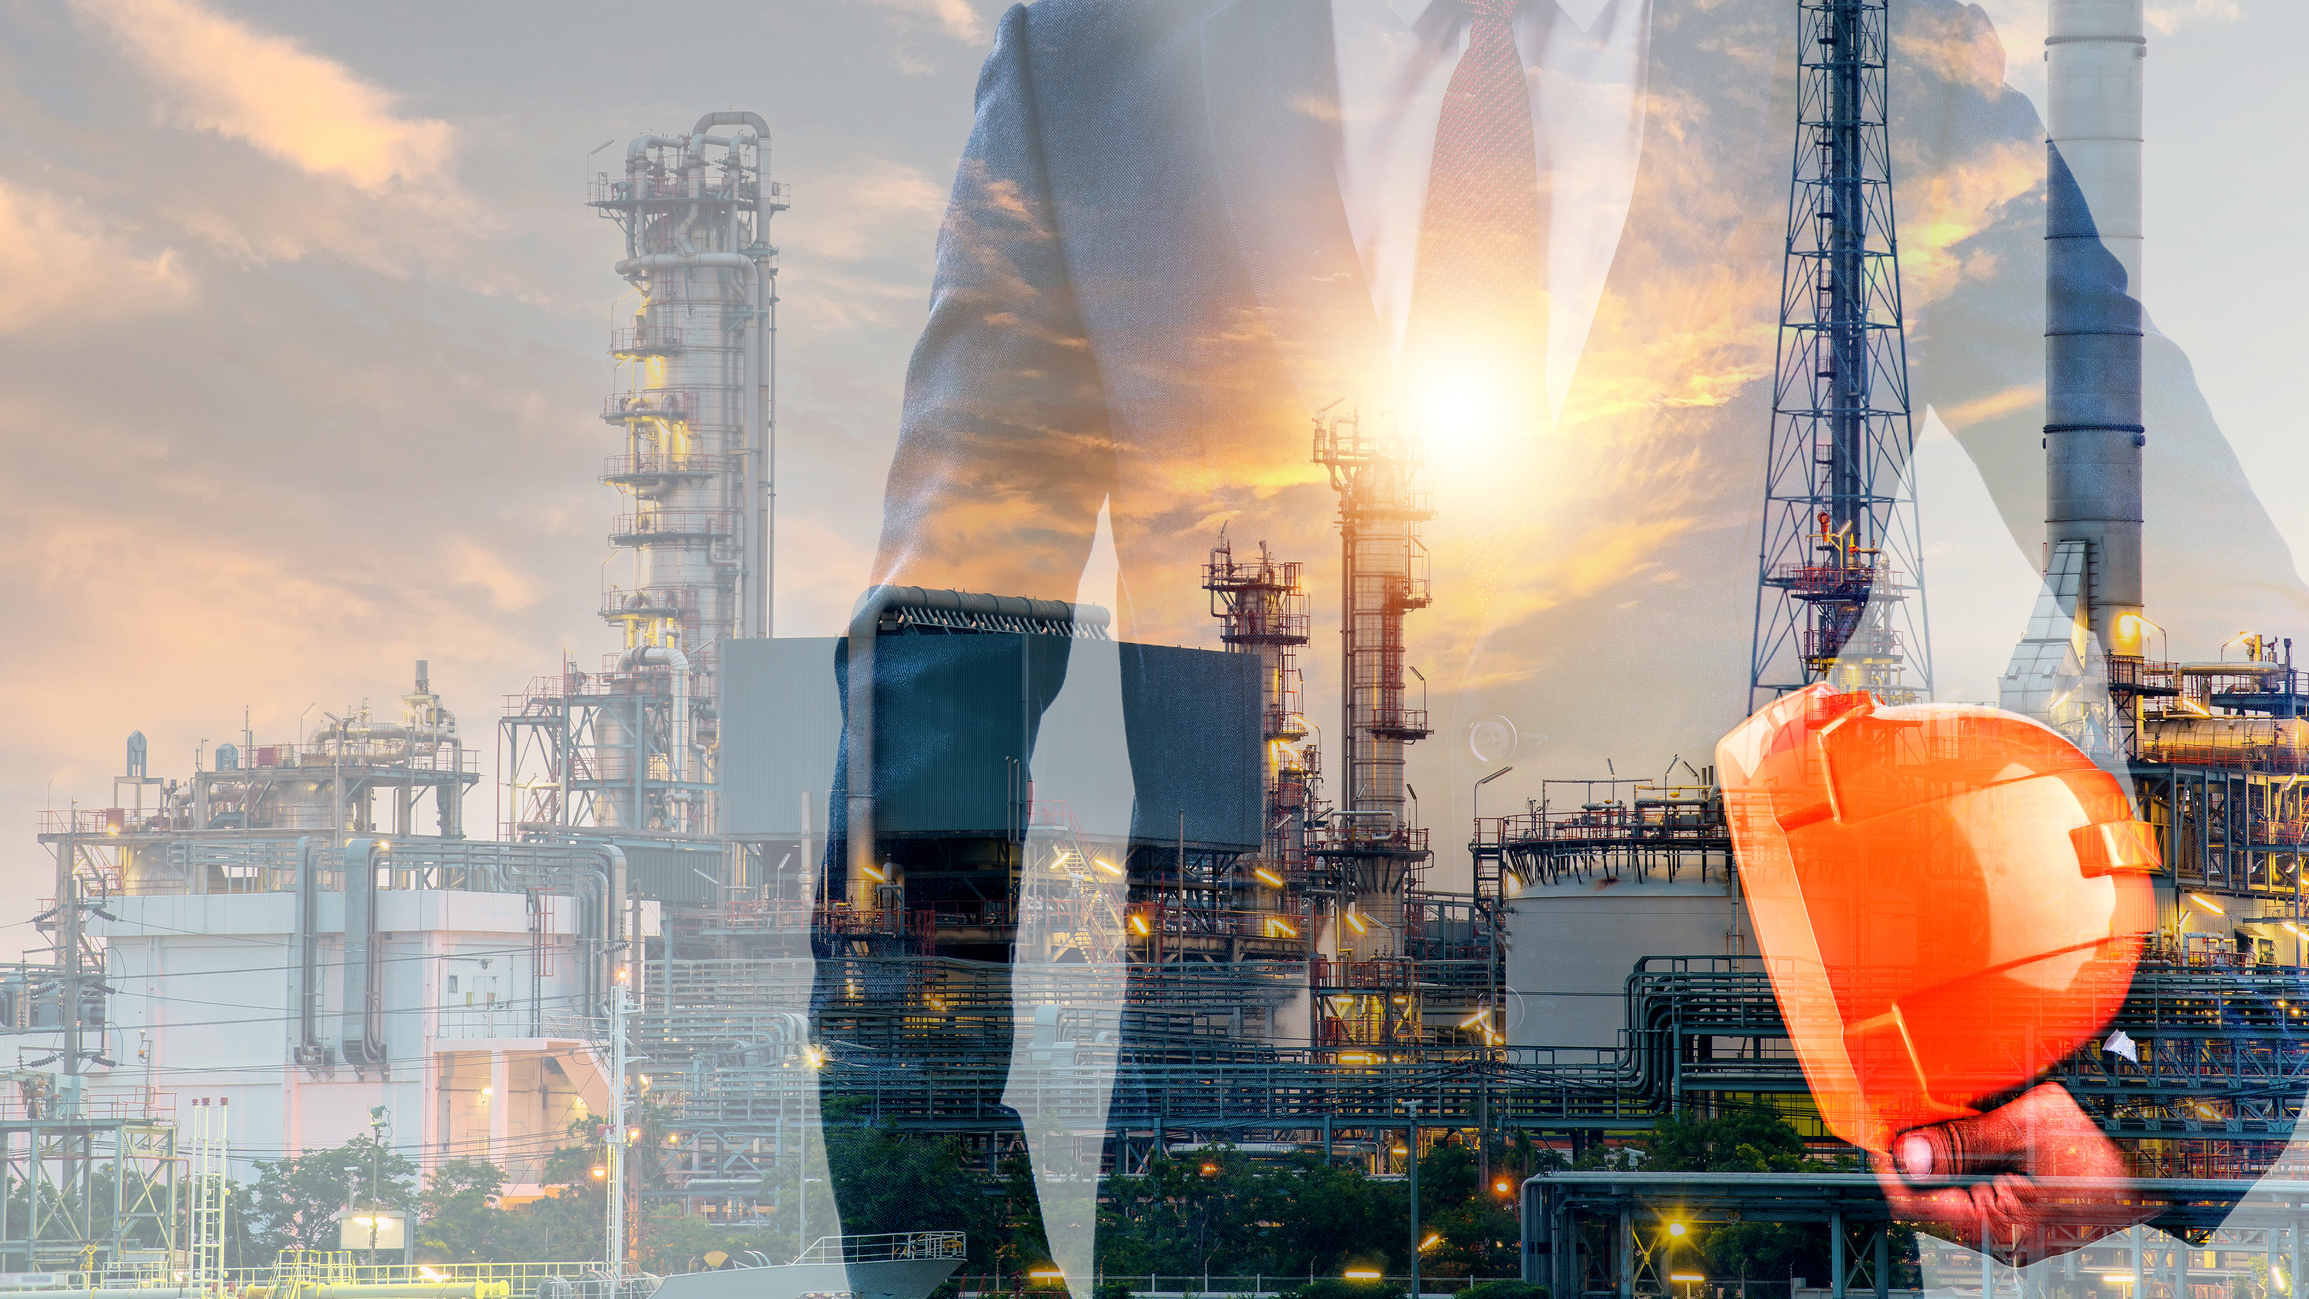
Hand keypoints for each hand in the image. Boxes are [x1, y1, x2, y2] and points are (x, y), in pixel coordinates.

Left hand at [1873, 1083, 2157, 1259]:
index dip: (1886, 1163)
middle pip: (1929, 1200)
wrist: (2167, 1160)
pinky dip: (1968, 1166)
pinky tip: (1975, 1134)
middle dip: (1914, 1156)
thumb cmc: (2109, 1141)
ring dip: (1942, 1158)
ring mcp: (2016, 1237)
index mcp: (1999, 1227)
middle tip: (1903, 1110)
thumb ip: (1962, 1140)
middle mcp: (2003, 1242)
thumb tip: (1907, 1152)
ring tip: (1941, 1115)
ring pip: (1952, 1197)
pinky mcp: (2029, 1225)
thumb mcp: (2029, 1127)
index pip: (1912, 1203)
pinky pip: (1980, 1197)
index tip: (1874, 1126)